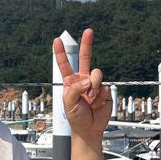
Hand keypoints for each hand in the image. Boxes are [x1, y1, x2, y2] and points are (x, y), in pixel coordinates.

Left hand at [53, 28, 111, 149]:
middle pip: (85, 58)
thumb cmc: (76, 117)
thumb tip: (87, 80)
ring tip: (90, 98)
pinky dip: (99, 94)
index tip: (56, 40)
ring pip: (96, 73)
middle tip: (89, 31)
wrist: (90, 128)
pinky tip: (97, 102)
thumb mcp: (68, 104)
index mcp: (71, 82)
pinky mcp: (104, 89)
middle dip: (87, 43)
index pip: (65, 64)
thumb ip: (75, 90)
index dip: (60, 52)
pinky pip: (103, 85)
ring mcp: (94, 84)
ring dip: (93, 85)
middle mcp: (82, 79)